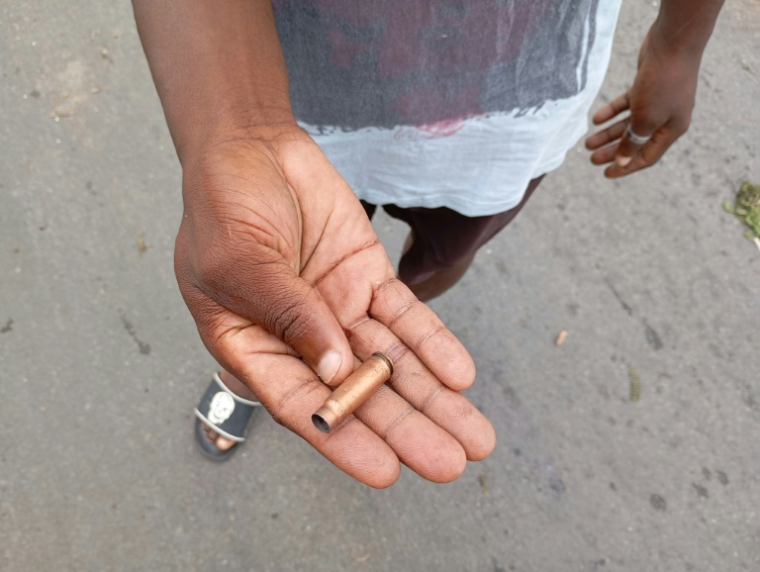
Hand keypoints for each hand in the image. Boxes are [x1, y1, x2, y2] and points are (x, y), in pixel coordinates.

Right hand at [175, 125, 494, 486]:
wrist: (253, 145)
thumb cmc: (223, 203)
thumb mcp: (239, 260)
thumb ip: (288, 313)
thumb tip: (336, 366)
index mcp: (255, 346)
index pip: (302, 403)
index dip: (343, 439)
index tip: (386, 470)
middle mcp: (302, 338)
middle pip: (360, 392)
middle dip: (407, 428)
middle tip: (452, 462)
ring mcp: (339, 310)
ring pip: (391, 362)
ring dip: (433, 398)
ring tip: (474, 435)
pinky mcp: (368, 280)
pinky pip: (406, 316)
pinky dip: (433, 343)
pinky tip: (459, 374)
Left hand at [585, 28, 700, 177]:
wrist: (672, 44)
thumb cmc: (662, 84)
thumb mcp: (645, 119)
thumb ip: (633, 142)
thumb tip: (623, 162)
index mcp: (671, 130)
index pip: (647, 156)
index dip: (626, 167)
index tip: (606, 174)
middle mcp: (666, 118)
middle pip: (635, 142)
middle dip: (613, 151)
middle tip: (591, 158)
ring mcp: (657, 102)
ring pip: (628, 124)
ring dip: (608, 134)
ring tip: (587, 143)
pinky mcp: (647, 87)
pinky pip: (627, 105)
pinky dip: (612, 112)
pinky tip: (595, 119)